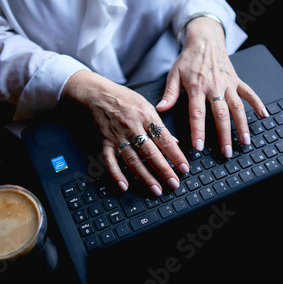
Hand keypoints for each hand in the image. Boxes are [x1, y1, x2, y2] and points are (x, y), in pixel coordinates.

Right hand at [62, 71, 189, 196]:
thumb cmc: (124, 98)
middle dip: (164, 170)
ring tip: (156, 189)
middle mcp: (133, 127)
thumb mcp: (147, 106)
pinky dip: (116, 174)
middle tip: (174, 183)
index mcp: (146, 117)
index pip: (164, 140)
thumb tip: (174, 142)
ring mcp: (118, 136)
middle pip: (151, 153)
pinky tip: (124, 186)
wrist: (98, 93)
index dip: (176, 155)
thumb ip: (160, 125)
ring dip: (146, 177)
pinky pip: (110, 160)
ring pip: (133, 160)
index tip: (184, 168)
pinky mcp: (105, 142)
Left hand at [156, 17, 268, 157]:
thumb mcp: (174, 74)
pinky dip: (257, 103)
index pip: (197, 113)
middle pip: (220, 114)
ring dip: (242, 125)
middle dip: (224, 135)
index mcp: (196, 87)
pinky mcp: (237, 80)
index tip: (199, 146)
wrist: (204, 39)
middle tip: (226, 152)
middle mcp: (214, 87)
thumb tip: (161, 109)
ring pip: (237, 107)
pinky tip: (264, 115)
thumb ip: (169, 93)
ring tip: (245, 142)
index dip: (198, 131)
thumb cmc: (188, 58)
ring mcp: (228, 84)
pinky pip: (249, 92)